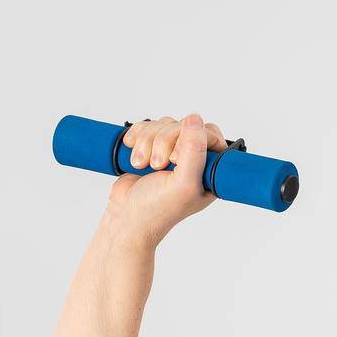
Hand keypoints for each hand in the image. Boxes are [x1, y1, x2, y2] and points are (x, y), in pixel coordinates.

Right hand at [105, 113, 227, 245]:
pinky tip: (134, 156)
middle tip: (158, 167)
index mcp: (210, 169)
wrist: (126, 217)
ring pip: (163, 124)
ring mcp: (171, 152)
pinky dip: (136, 137)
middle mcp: (193, 159)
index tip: (177, 159)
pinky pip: (146, 126)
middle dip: (163, 143)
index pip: (209, 133)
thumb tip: (195, 119)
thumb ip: (194, 150)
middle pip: (183, 125)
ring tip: (142, 166)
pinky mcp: (150, 148)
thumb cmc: (157, 209)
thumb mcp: (183, 183)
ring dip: (147, 143)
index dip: (191, 139)